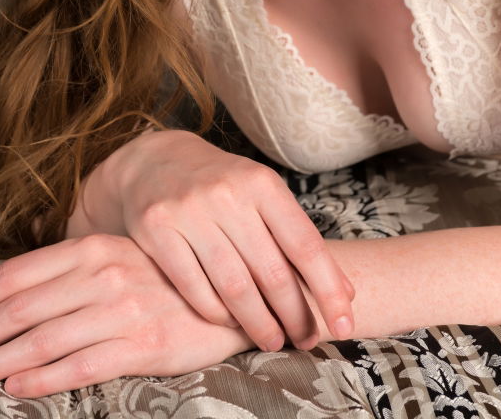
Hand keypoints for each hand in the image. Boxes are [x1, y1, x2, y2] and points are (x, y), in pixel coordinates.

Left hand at [0, 233, 253, 397]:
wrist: (233, 297)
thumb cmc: (165, 281)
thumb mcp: (118, 259)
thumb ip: (72, 271)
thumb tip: (12, 296)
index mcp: (93, 247)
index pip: (18, 273)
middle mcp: (104, 273)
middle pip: (21, 308)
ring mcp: (123, 308)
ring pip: (42, 339)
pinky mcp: (143, 343)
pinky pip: (81, 365)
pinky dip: (42, 379)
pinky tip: (17, 388)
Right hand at [107, 129, 355, 350]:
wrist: (155, 160)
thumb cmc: (222, 184)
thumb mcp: (261, 194)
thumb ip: (296, 236)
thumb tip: (344, 293)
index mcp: (261, 182)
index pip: (305, 245)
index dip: (328, 290)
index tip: (345, 325)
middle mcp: (227, 194)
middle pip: (272, 273)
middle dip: (296, 316)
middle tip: (307, 340)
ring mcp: (189, 212)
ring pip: (234, 287)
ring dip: (259, 324)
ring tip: (273, 340)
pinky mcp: (156, 230)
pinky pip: (194, 288)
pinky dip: (217, 313)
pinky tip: (229, 322)